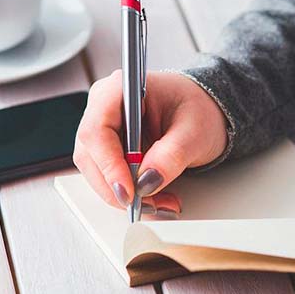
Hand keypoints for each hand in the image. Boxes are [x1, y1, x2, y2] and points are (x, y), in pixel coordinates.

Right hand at [73, 70, 227, 214]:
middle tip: (150, 204)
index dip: (108, 164)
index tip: (128, 191)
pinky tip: (153, 198)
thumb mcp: (194, 131)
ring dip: (125, 195)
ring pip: (96, 171)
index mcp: (120, 89)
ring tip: (160, 203)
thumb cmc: (197, 109)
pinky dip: (129, 193)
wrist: (203, 113)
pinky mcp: (109, 149)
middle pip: (91, 155)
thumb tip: (147, 180)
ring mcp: (104, 129)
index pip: (97, 130)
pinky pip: (108, 177)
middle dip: (118, 187)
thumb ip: (171, 155)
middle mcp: (104, 107)